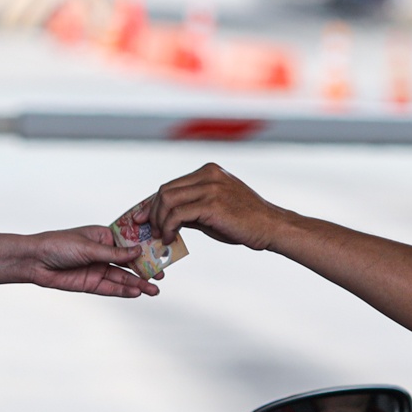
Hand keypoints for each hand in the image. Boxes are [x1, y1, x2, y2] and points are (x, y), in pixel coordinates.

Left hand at [0, 227, 158, 297]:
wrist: (34, 261)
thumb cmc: (57, 245)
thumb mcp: (88, 247)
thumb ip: (113, 253)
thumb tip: (137, 253)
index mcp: (104, 237)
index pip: (129, 243)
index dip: (145, 249)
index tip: (161, 253)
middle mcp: (103, 253)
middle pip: (129, 263)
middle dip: (145, 270)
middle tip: (161, 276)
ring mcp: (98, 269)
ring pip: (122, 278)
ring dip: (138, 283)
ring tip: (153, 290)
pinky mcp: (90, 284)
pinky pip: (110, 288)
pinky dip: (123, 291)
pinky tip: (137, 292)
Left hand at [143, 162, 293, 249]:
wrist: (270, 227)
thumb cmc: (243, 222)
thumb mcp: (213, 210)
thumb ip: (191, 209)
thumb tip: (166, 218)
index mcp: (208, 172)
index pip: (171, 185)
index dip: (152, 202)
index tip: (142, 217)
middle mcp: (208, 175)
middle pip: (165, 190)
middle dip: (151, 212)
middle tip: (148, 230)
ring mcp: (210, 187)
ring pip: (167, 200)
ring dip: (159, 221)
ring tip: (161, 237)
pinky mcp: (211, 203)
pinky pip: (177, 214)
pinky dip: (168, 227)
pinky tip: (170, 238)